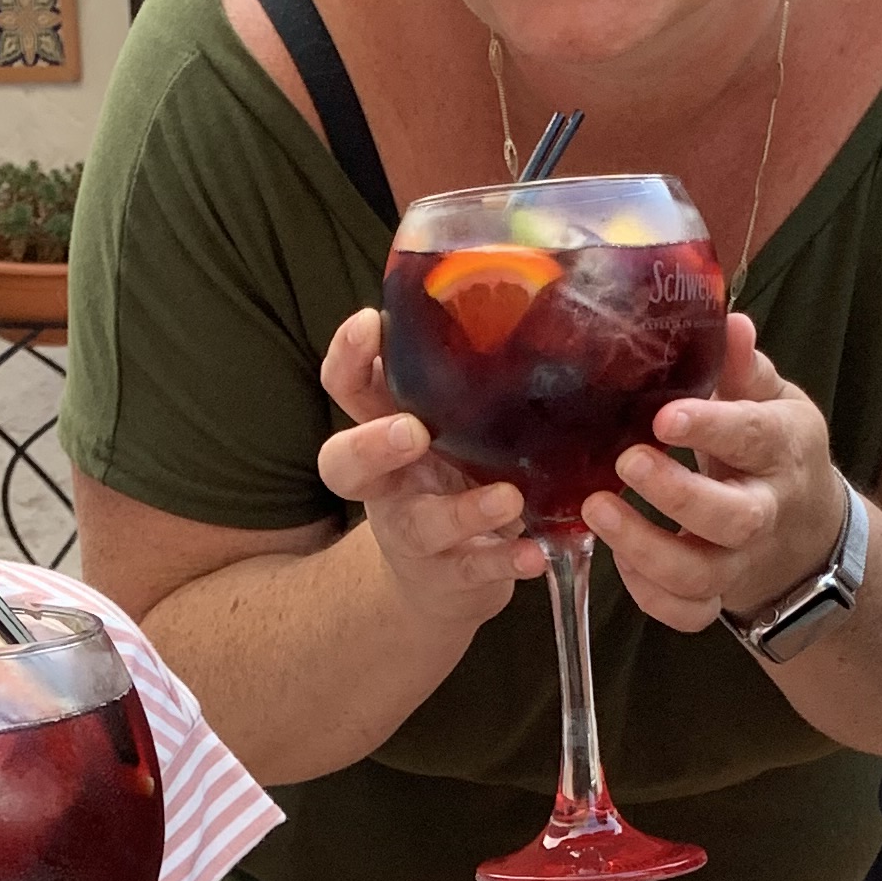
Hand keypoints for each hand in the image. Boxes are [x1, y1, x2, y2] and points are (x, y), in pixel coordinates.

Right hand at [313, 305, 544, 643]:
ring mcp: (413, 535)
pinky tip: (536, 553)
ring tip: (506, 498)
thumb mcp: (445, 430)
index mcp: (382, 433)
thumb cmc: (449, 482)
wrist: (441, 584)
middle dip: (373, 445)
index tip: (368, 323)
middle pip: (346, 464)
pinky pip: (475, 572)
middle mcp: (386, 485)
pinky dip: (506, 562)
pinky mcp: (450, 577)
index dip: (346, 359)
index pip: (346, 389)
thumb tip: (514, 296)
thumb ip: (459, 384)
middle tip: (411, 430)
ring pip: (422, 524)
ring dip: (463, 510)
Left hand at [584, 317, 847, 637]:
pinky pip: (686, 613)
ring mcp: (741, 562)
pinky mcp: (718, 597)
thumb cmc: (772, 450)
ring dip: (647, 549)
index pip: (753, 436)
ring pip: (702, 575)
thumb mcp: (771, 401)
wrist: (807, 530)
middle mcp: (766, 512)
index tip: (665, 416)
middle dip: (677, 496)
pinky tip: (617, 558)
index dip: (712, 429)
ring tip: (596, 509)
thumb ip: (745, 369)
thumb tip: (730, 322)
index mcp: (781, 449)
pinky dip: (649, 595)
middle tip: (626, 462)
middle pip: (733, 519)